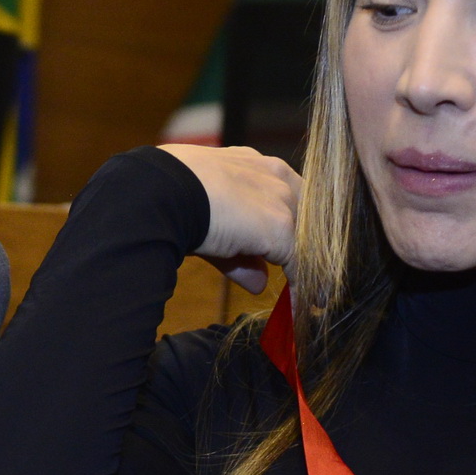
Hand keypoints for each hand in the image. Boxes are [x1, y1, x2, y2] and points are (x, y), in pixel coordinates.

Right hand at [161, 145, 302, 292]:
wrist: (162, 193)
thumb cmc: (171, 199)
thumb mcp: (211, 225)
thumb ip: (240, 255)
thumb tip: (259, 285)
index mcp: (256, 166)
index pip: (285, 198)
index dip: (288, 229)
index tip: (288, 255)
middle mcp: (276, 177)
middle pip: (306, 218)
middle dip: (305, 249)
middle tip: (308, 277)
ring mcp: (281, 201)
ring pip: (308, 240)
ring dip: (310, 269)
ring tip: (313, 296)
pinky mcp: (281, 228)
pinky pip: (301, 264)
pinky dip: (303, 290)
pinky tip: (302, 308)